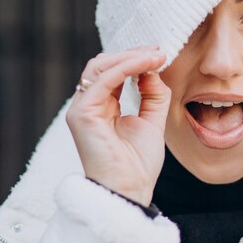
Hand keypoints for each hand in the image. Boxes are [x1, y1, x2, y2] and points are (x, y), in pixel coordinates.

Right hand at [66, 46, 170, 206]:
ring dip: (131, 57)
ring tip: (157, 56)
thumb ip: (153, 95)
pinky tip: (146, 64)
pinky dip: (126, 68)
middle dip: (133, 54)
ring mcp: (82, 108)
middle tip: (160, 51)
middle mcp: (88, 105)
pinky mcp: (82, 114)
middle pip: (103, 64)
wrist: (130, 191)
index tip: (160, 54)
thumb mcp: (152, 122)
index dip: (135, 59)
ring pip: (100, 66)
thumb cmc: (138, 165)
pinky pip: (103, 80)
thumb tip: (153, 69)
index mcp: (102, 106)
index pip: (113, 72)